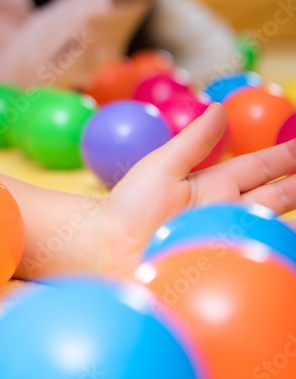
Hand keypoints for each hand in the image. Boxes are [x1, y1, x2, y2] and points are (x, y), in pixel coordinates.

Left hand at [96, 104, 295, 277]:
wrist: (102, 248)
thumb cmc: (126, 207)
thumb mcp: (161, 168)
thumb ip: (193, 143)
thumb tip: (218, 109)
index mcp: (215, 187)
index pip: (262, 168)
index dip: (288, 156)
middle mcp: (228, 214)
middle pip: (280, 199)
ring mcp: (228, 242)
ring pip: (274, 231)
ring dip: (291, 227)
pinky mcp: (224, 270)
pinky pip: (259, 264)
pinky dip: (277, 258)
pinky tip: (286, 255)